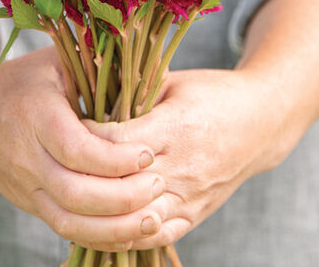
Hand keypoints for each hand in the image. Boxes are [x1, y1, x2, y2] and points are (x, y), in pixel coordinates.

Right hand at [0, 46, 166, 250]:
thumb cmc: (26, 79)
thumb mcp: (56, 60)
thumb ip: (97, 62)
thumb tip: (148, 64)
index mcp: (35, 115)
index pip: (76, 150)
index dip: (115, 159)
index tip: (149, 153)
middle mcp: (26, 157)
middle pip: (74, 194)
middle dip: (122, 197)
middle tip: (159, 184)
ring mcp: (25, 186)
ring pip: (68, 222)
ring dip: (114, 228)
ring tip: (154, 218)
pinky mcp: (30, 204)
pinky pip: (64, 229)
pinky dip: (99, 237)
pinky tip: (130, 231)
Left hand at [81, 0, 318, 249]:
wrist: (262, 122)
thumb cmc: (213, 92)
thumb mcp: (175, 81)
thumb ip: (135, 89)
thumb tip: (89, 84)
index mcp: (176, 127)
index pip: (118, 143)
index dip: (87, 139)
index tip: (65, 127)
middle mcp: (183, 166)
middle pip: (121, 186)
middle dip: (86, 180)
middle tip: (57, 167)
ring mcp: (190, 195)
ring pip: (135, 219)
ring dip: (100, 216)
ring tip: (70, 202)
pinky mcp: (195, 213)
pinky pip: (156, 235)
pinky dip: (126, 236)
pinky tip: (101, 226)